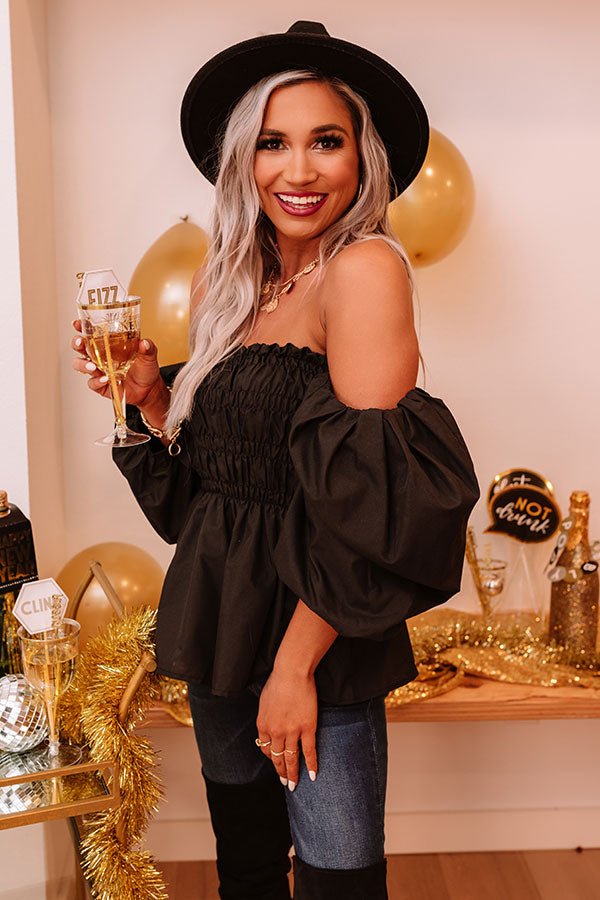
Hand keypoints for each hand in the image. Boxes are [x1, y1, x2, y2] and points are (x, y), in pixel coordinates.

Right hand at [71, 319, 162, 407]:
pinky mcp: (100, 385)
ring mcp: (98, 370)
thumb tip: (145, 343)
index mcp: (108, 345)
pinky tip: (104, 379)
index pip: (90, 333)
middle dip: (76, 343)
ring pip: (80, 365)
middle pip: (80, 347)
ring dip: (83, 364)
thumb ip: (148, 348)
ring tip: (92, 366)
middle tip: (80, 342)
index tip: (77, 323)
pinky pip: (92, 383)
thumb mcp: (149, 355)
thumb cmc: (145, 368)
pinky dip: (96, 381)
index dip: (81, 327)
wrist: (149, 389)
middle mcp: (100, 356)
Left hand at [256, 667, 317, 791]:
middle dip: (281, 772)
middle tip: (285, 783)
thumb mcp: (264, 701)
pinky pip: (309, 751)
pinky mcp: (307, 728)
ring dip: (294, 774)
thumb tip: (270, 724)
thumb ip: (267, 716)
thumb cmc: (278, 682)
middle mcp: (275, 733)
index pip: (265, 749)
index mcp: (263, 726)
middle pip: (277, 758)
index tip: (276, 761)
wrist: (292, 673)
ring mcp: (292, 732)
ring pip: (292, 759)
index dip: (271, 757)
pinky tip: (313, 775)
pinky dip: (312, 765)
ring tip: (295, 785)